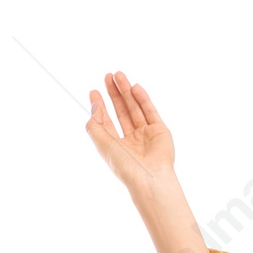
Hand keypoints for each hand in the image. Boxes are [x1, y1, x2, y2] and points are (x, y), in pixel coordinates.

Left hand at [85, 71, 174, 190]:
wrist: (149, 177)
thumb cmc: (125, 166)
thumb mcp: (105, 145)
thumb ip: (96, 127)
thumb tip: (93, 106)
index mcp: (116, 146)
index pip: (106, 122)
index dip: (100, 106)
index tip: (93, 91)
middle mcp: (131, 140)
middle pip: (121, 111)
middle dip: (114, 94)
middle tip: (107, 76)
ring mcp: (146, 134)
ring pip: (134, 108)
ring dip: (126, 92)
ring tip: (119, 75)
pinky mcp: (159, 130)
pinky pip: (150, 111)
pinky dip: (142, 99)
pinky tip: (134, 88)